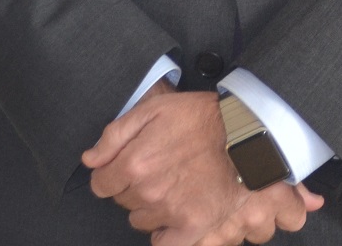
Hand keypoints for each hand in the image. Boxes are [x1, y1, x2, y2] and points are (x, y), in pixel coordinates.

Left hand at [82, 85, 320, 242]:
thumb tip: (90, 159)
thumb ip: (115, 134)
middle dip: (136, 188)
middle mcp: (148, 191)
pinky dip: (166, 234)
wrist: (251, 134)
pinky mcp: (193, 226)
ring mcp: (170, 212)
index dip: (113, 174)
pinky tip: (175, 219)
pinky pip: (165, 243)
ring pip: (142, 221)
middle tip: (160, 171)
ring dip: (153, 208)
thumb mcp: (156, 108)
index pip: (101, 184)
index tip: (128, 167)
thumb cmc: (205, 118)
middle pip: (124, 202)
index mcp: (135, 163)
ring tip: (174, 188)